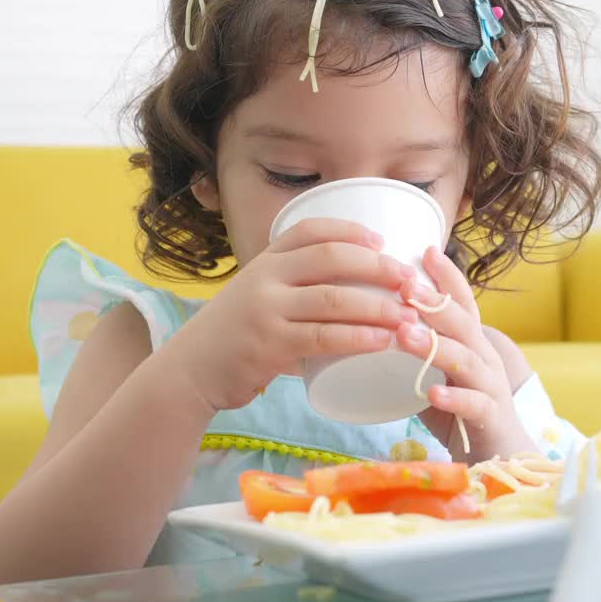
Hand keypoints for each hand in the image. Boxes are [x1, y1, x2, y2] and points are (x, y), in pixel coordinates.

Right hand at [166, 218, 419, 411]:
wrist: (189, 371)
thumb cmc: (235, 333)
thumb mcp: (257, 294)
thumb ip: (293, 285)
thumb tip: (353, 283)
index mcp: (266, 260)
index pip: (311, 230)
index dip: (349, 230)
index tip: (382, 240)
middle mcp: (266, 278)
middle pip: (332, 259)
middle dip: (378, 267)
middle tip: (411, 281)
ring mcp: (267, 310)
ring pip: (334, 299)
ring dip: (378, 306)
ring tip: (409, 316)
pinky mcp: (270, 345)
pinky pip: (323, 337)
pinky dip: (358, 338)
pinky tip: (382, 341)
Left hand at [397, 247, 536, 462]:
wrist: (502, 453)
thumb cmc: (462, 407)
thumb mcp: (439, 370)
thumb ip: (416, 349)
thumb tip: (367, 324)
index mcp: (473, 342)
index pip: (463, 302)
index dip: (447, 276)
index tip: (424, 250)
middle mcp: (485, 357)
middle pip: (464, 323)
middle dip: (435, 303)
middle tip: (405, 287)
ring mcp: (490, 386)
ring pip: (466, 359)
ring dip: (435, 346)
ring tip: (405, 336)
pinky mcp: (490, 417)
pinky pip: (474, 404)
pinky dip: (453, 397)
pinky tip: (431, 393)